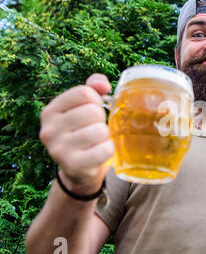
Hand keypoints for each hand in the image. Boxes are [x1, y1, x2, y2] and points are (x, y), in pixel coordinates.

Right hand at [39, 74, 113, 194]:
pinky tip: (99, 152)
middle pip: (93, 111)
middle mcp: (49, 130)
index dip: (96, 101)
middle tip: (94, 129)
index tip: (92, 110)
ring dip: (105, 136)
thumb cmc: (83, 132)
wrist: (78, 169)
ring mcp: (59, 149)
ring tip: (96, 141)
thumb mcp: (83, 107)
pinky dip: (108, 149)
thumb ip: (93, 88)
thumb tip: (103, 84)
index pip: (84, 93)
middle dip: (101, 120)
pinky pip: (105, 149)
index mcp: (50, 111)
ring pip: (100, 130)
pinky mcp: (73, 165)